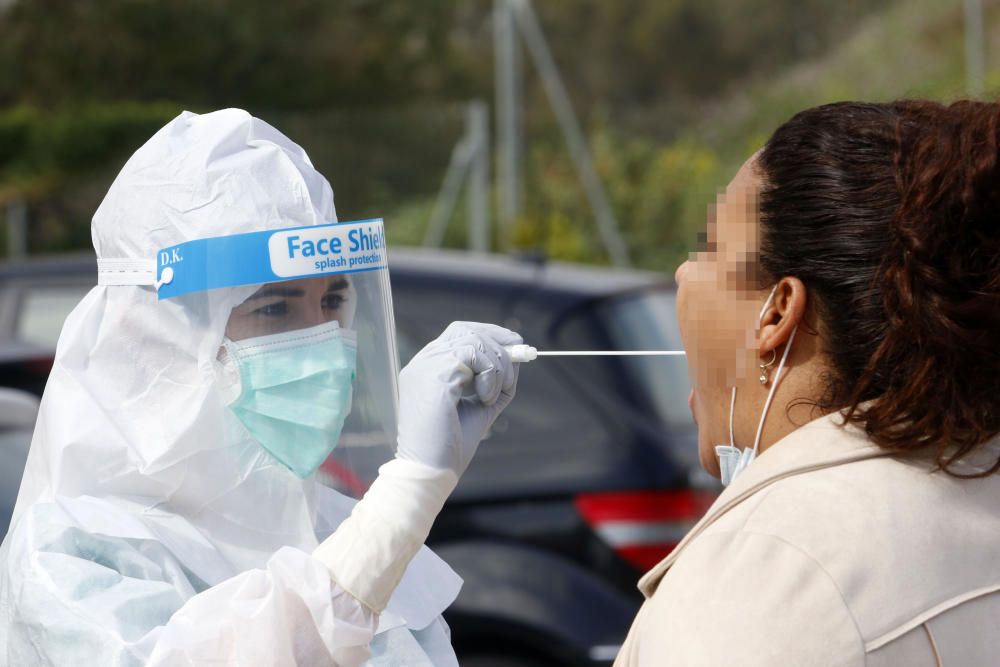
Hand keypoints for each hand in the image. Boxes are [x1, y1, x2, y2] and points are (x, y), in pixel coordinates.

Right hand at [396, 322, 520, 476]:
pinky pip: (473, 354)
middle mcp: (424, 362)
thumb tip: (517, 357)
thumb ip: (495, 383)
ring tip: (494, 395)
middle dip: (499, 342)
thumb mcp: (480, 408)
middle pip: (466, 330)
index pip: (459, 334)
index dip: (490, 334)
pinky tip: (484, 399)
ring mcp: (426, 366)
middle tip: (519, 359)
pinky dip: (489, 374)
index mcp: (429, 369)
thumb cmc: (450, 447)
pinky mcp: (434, 374)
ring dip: (498, 365)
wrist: (431, 472)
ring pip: (474, 340)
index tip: (515, 344)